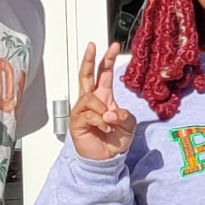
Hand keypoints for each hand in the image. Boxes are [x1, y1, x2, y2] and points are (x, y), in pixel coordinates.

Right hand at [70, 43, 136, 161]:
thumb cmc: (115, 140)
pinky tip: (105, 128)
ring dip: (102, 109)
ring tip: (110, 123)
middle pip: (85, 76)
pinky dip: (100, 121)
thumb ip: (124, 115)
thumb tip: (110, 112)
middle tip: (92, 46)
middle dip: (88, 60)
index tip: (114, 46)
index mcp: (104, 97)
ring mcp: (82, 111)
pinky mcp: (76, 122)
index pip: (103, 74)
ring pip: (89, 97)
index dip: (107, 60)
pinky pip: (87, 114)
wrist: (107, 159)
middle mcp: (91, 101)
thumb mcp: (129, 124)